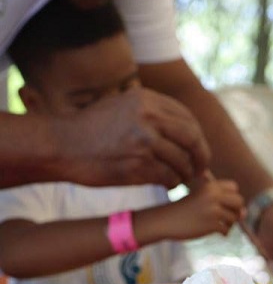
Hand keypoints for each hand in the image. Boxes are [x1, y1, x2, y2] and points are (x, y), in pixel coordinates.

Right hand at [53, 88, 210, 188]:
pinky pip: (168, 176)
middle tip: (202, 168)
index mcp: (146, 99)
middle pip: (192, 138)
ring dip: (186, 173)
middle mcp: (148, 117)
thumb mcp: (122, 106)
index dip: (198, 136)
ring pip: (182, 160)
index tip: (198, 149)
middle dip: (201, 156)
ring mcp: (144, 141)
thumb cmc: (91, 129)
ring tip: (182, 178)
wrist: (60, 145)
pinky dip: (172, 182)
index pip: (188, 118)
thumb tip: (187, 127)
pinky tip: (168, 184)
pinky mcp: (138, 164)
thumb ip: (152, 111)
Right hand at [167, 179, 244, 238]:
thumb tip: (245, 213)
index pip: (234, 188)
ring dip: (229, 223)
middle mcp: (213, 196)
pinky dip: (223, 233)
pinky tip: (215, 232)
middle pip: (239, 202)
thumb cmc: (185, 210)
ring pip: (234, 217)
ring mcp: (213, 210)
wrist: (165, 220)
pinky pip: (227, 230)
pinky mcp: (211, 224)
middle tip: (223, 217)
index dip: (230, 197)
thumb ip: (224, 203)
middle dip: (234, 210)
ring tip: (217, 225)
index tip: (220, 204)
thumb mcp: (203, 199)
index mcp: (210, 186)